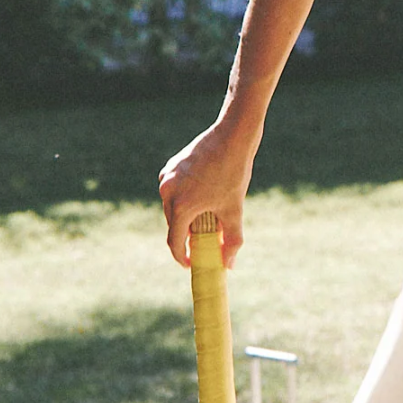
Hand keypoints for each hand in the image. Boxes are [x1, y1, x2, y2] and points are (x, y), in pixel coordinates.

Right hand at [158, 121, 255, 268]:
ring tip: (205, 218)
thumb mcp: (235, 210)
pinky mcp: (171, 166)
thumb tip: (228, 265)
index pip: (174, 241)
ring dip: (186, 216)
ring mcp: (167, 177)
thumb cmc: (234, 173)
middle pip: (173, 224)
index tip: (190, 263)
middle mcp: (168, 191)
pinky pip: (174, 190)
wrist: (232, 136)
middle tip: (203, 241)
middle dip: (187, 235)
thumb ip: (233, 240)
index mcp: (181, 205)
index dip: (182, 256)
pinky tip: (202, 197)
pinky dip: (184, 199)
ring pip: (172, 206)